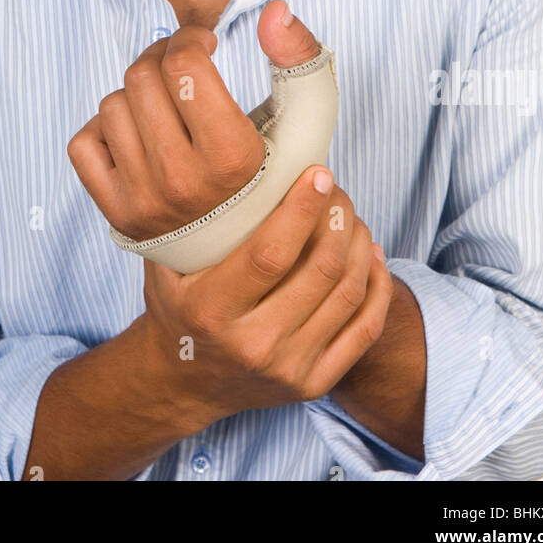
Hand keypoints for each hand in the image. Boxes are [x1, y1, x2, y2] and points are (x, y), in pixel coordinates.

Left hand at [67, 0, 322, 240]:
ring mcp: (144, 202)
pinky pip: (84, 143)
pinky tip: (138, 134)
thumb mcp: (306, 118)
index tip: (204, 46)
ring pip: (112, 104)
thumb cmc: (276, 174)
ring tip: (166, 105)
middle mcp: (183, 183)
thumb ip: (300, 57)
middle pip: (143, 77)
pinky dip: (105, 129)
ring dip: (137, 94)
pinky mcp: (116, 214)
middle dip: (162, 58)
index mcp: (232, 158)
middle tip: (182, 68)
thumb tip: (275, 9)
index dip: (190, 38)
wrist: (248, 251)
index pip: (184, 65)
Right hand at [140, 162, 392, 423]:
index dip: (302, 209)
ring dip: (358, 243)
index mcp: (211, 311)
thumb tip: (233, 159)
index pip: (270, 254)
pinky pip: (365, 329)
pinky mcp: (314, 383)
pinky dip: (377, 284)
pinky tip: (371, 253)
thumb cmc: (177, 307)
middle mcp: (253, 344)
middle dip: (338, 218)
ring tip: (351, 215)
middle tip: (337, 189)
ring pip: (347, 293)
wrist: (182, 383)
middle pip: (319, 270)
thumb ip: (193, 223)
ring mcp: (288, 368)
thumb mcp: (166, 266)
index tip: (318, 174)